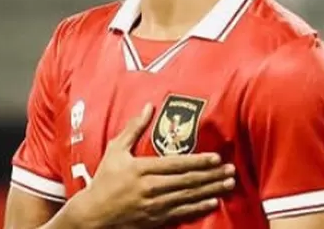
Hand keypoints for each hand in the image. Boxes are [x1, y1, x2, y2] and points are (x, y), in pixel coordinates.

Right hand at [66, 103, 234, 227]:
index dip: (198, 161)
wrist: (93, 214)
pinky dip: (198, 209)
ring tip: (227, 184)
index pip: (175, 164)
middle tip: (230, 170)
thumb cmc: (105, 179)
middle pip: (187, 181)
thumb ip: (134, 128)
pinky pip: (181, 214)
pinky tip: (212, 203)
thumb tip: (148, 106)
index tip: (216, 157)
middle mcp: (150, 188)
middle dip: (211, 176)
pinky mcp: (155, 220)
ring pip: (187, 198)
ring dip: (210, 191)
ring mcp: (153, 206)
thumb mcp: (116, 150)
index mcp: (141, 169)